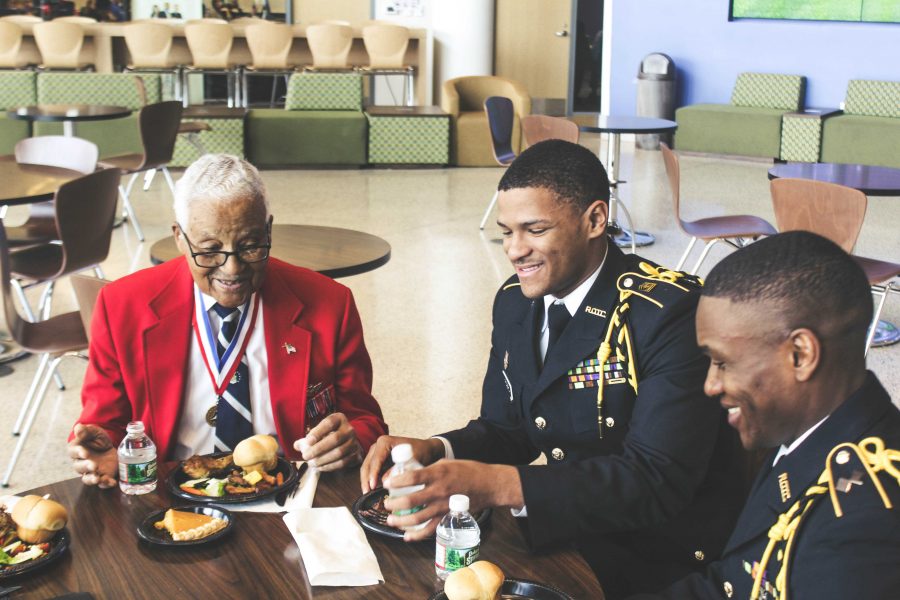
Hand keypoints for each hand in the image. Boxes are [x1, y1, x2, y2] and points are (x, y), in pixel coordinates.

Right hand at [68, 424, 117, 487]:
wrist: (110, 446)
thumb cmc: (97, 438)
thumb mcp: (94, 432)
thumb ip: (86, 430)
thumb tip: (78, 427)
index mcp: (77, 450)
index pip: (73, 452)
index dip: (78, 453)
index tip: (84, 452)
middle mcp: (81, 463)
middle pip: (79, 467)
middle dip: (86, 466)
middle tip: (93, 465)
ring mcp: (91, 471)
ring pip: (87, 478)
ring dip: (92, 479)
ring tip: (97, 478)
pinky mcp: (102, 476)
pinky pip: (102, 483)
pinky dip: (106, 484)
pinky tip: (111, 482)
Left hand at [293, 412, 360, 471]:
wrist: (348, 442)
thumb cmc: (330, 435)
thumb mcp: (320, 431)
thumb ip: (308, 438)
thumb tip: (296, 445)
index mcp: (339, 419)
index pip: (329, 423)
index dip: (318, 432)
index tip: (307, 441)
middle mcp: (349, 429)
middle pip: (335, 439)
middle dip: (318, 449)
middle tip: (305, 456)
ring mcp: (354, 442)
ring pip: (339, 452)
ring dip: (323, 459)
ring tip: (311, 463)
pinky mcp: (355, 455)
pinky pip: (342, 462)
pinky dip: (329, 466)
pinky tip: (319, 467)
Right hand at [359, 435, 444, 493]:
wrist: (426, 449)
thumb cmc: (421, 451)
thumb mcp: (414, 459)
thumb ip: (400, 469)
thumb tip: (384, 481)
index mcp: (385, 442)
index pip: (375, 460)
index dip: (373, 474)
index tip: (373, 486)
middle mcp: (378, 446)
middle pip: (367, 465)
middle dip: (366, 480)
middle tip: (367, 493)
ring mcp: (376, 453)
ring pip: (366, 469)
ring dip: (366, 481)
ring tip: (368, 494)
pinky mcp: (378, 460)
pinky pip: (371, 471)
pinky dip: (370, 480)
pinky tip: (373, 491)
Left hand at [382, 459, 522, 540]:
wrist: (489, 485)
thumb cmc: (468, 471)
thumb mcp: (447, 463)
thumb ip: (429, 470)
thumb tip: (411, 474)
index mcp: (438, 473)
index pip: (412, 477)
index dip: (396, 481)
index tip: (387, 484)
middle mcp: (439, 490)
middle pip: (410, 500)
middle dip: (394, 504)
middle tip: (386, 504)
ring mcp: (443, 506)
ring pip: (417, 517)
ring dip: (400, 521)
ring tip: (391, 520)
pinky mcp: (448, 517)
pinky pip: (430, 529)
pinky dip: (416, 535)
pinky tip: (406, 536)